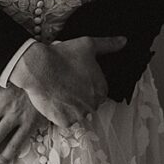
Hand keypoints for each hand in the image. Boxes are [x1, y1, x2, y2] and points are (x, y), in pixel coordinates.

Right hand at [8, 36, 125, 127]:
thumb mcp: (88, 45)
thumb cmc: (63, 55)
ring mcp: (78, 114)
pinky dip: (59, 112)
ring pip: (76, 112)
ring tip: (59, 90)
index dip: (87, 84)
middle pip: (88, 103)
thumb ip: (108, 45)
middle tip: (66, 83)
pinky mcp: (64, 121)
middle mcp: (93, 104)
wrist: (39, 67)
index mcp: (101, 89)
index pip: (98, 92)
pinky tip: (54, 99)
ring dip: (70, 105)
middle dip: (79, 96)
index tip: (76, 78)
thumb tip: (123, 41)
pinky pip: (64, 119)